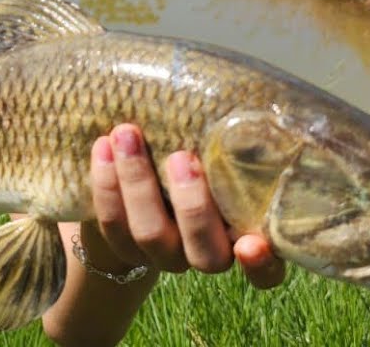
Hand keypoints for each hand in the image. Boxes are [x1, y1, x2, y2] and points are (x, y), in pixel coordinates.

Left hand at [88, 124, 284, 289]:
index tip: (251, 244)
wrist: (138, 192)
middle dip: (192, 206)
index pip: (267, 272)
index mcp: (242, 235)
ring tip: (127, 135)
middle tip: (181, 157)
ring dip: (138, 183)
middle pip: (204, 253)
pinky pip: (112, 225)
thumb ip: (236, 140)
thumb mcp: (219, 149)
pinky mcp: (122, 247)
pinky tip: (102, 146)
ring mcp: (163, 255)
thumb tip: (244, 98)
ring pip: (151, 235)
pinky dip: (106, 184)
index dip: (261, 265)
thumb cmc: (195, 155)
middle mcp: (205, 253)